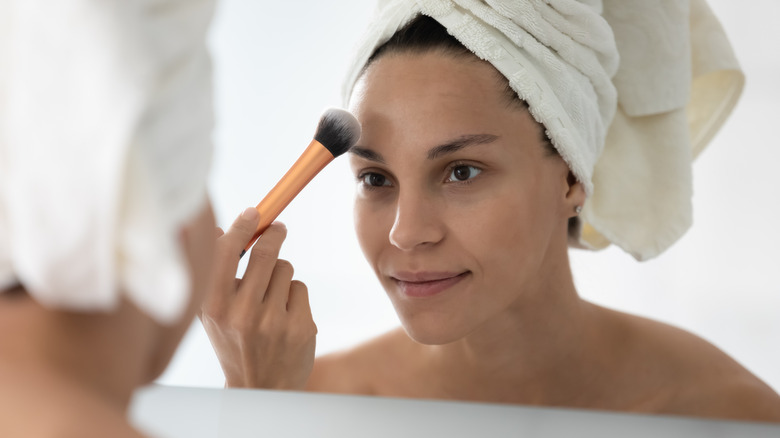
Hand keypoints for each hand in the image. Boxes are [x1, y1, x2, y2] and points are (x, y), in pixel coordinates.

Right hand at [200, 207, 316, 388]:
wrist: (260, 388)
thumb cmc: (233, 343)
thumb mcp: (212, 314)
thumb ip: (212, 274)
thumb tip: (218, 230)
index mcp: (215, 309)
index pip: (227, 254)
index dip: (242, 227)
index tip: (253, 212)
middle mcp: (244, 315)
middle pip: (266, 254)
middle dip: (273, 235)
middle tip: (277, 228)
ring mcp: (275, 322)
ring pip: (286, 269)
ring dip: (280, 274)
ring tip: (270, 297)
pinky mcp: (301, 327)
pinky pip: (300, 288)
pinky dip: (293, 294)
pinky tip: (284, 314)